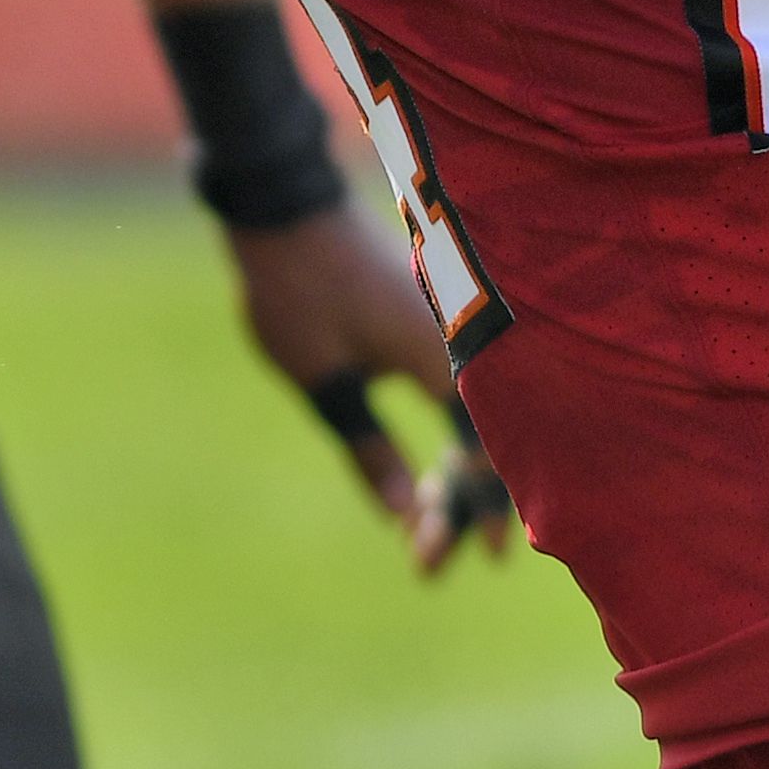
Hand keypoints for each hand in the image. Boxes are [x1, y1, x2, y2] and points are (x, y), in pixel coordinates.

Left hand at [227, 198, 513, 573]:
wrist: (283, 205)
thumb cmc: (298, 291)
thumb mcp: (323, 380)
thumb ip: (367, 448)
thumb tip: (403, 517)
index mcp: (444, 357)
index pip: (480, 451)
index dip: (475, 509)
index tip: (465, 559)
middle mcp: (461, 341)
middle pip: (485, 438)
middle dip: (463, 504)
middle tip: (434, 564)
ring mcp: (451, 324)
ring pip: (478, 412)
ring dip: (459, 470)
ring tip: (439, 524)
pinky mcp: (435, 315)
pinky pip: (465, 385)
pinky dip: (456, 431)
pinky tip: (440, 466)